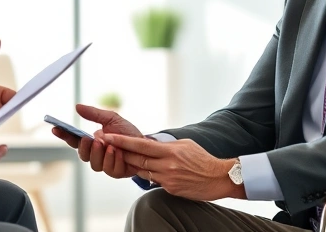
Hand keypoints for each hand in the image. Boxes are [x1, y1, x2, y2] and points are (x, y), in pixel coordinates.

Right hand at [50, 104, 143, 179]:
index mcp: (93, 142)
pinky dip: (114, 160)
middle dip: (85, 148)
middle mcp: (97, 154)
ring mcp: (105, 164)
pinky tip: (119, 153)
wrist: (146, 144)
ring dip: (100, 154)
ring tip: (108, 145)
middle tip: (90, 139)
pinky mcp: (116, 171)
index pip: (74, 140)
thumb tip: (77, 106)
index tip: (56, 128)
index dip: (64, 135)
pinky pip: (110, 169)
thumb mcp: (111, 118)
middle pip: (83, 155)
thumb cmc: (128, 132)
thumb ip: (94, 114)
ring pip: (94, 164)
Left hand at [105, 133, 244, 200]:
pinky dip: (149, 175)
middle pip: (137, 159)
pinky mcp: (171, 189)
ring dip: (133, 165)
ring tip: (123, 158)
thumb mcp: (185, 145)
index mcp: (170, 151)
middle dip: (121, 153)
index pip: (141, 145)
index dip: (122, 142)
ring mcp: (168, 179)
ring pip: (143, 171)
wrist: (219, 177)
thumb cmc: (202, 159)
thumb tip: (150, 142)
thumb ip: (166, 145)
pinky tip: (149, 170)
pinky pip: (154, 181)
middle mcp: (167, 165)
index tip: (108, 137)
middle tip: (106, 146)